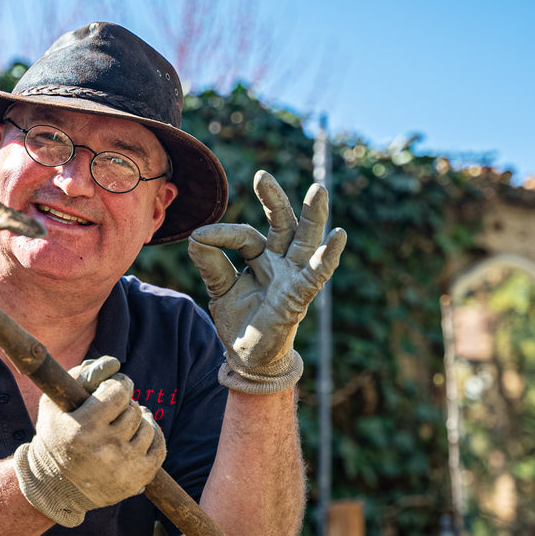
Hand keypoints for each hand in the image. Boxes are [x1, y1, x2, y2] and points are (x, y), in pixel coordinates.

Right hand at [13, 356, 166, 526]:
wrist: (57, 487)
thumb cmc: (55, 439)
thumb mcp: (53, 405)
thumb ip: (79, 376)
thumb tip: (113, 363)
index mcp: (84, 428)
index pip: (119, 391)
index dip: (120, 384)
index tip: (115, 387)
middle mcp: (106, 448)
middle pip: (134, 409)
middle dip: (127, 405)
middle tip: (117, 409)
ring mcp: (125, 465)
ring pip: (149, 427)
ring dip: (140, 421)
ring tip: (126, 425)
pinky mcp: (138, 478)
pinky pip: (160, 447)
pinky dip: (153, 437)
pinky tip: (140, 436)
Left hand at [187, 170, 346, 392]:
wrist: (248, 359)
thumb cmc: (239, 321)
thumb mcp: (219, 289)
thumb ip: (211, 263)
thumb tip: (196, 236)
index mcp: (261, 256)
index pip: (244, 235)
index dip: (222, 234)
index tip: (199, 237)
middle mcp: (281, 261)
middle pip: (283, 223)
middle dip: (274, 199)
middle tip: (262, 176)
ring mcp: (294, 276)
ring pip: (306, 240)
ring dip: (313, 215)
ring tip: (319, 190)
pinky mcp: (300, 296)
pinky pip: (316, 273)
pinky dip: (327, 255)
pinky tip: (339, 235)